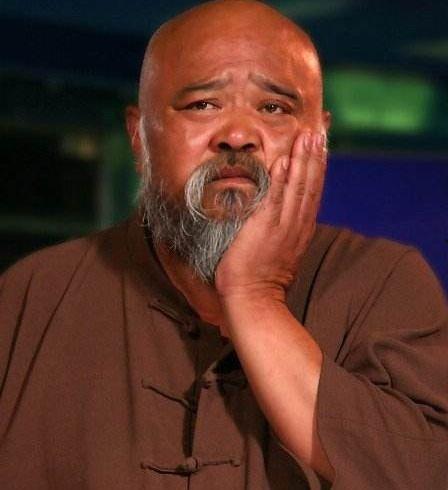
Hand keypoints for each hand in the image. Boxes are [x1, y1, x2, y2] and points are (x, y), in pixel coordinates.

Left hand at [214, 131, 326, 300]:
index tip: (320, 145)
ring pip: (297, 187)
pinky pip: (275, 199)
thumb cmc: (260, 276)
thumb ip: (283, 230)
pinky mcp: (265, 228)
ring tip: (307, 136)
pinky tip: (284, 160)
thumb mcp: (280, 250)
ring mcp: (283, 226)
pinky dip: (281, 180)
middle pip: (310, 184)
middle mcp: (297, 224)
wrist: (253, 299)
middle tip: (320, 130)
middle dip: (315, 156)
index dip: (317, 166)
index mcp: (300, 228)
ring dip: (302, 160)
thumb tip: (279, 214)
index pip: (312, 191)